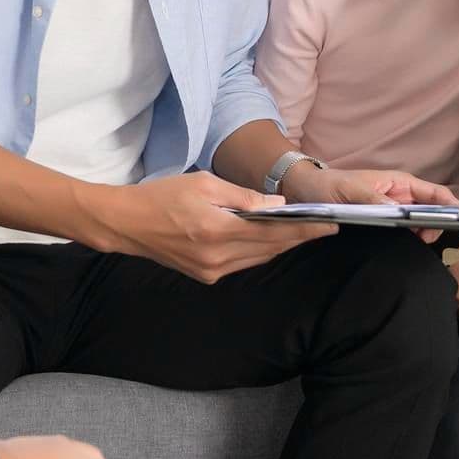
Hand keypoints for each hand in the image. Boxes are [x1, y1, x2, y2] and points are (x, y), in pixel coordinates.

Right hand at [87, 172, 335, 283]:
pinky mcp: (206, 275)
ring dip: (282, 246)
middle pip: (271, 248)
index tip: (330, 223)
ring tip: (305, 232)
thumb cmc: (163, 195)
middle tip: (326, 226)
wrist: (128, 224)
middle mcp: (218, 256)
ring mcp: (212, 270)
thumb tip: (278, 207)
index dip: (305, 229)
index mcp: (218, 230)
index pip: (274, 231)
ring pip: (259, 258)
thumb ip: (243, 197)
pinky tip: (271, 240)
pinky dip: (261, 251)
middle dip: (300, 237)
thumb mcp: (203, 183)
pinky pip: (243, 263)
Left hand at [286, 165, 458, 243]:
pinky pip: (404, 232)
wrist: (307, 191)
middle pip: (432, 211)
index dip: (452, 206)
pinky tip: (404, 249)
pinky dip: (409, 240)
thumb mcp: (349, 190)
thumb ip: (373, 198)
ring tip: (415, 245)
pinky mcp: (383, 222)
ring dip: (422, 235)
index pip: (435, 193)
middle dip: (437, 226)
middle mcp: (400, 195)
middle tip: (427, 241)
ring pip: (420, 224)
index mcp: (399, 182)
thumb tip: (398, 210)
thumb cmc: (328, 185)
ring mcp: (393, 210)